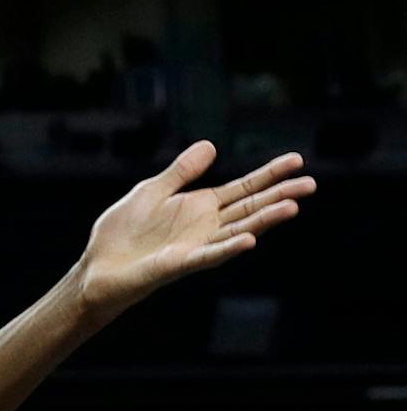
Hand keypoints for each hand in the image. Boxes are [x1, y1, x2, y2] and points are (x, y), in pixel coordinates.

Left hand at [75, 141, 314, 317]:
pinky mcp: (180, 263)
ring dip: (264, 220)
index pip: (243, 188)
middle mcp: (206, 226)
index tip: (297, 160)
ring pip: (238, 230)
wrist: (100, 265)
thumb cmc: (124, 231)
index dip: (269, 174)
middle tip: (310, 184)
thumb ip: (181, 172)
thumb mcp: (152, 191)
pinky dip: (229, 247)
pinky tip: (249, 240)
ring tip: (292, 207)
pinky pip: (209, 255)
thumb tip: (212, 145)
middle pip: (251, 208)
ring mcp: (197, 245)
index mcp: (201, 206)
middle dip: (280, 195)